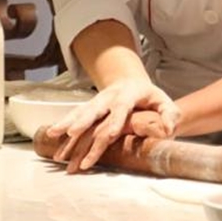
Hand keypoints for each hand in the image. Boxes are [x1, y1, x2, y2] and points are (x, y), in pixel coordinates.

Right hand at [44, 77, 179, 172]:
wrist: (132, 84)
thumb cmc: (150, 98)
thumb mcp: (165, 103)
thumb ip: (170, 115)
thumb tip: (169, 129)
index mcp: (129, 95)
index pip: (121, 109)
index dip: (115, 122)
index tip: (109, 135)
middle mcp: (109, 97)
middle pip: (95, 110)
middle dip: (83, 123)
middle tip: (71, 134)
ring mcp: (97, 101)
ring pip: (80, 113)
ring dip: (67, 124)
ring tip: (54, 136)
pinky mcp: (89, 107)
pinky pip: (74, 116)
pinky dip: (63, 125)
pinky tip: (51, 135)